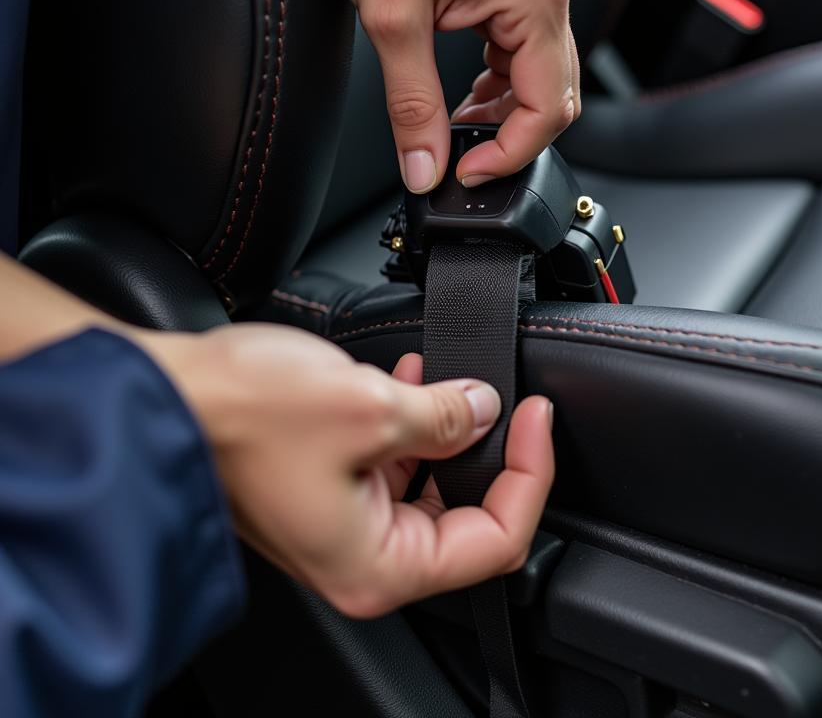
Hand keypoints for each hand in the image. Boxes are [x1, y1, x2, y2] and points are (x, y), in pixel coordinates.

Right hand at [139, 324, 553, 617]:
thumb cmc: (241, 417)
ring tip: (453, 377)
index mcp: (378, 567)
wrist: (164, 395)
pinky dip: (412, 423)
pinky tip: (411, 376)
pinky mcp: (326, 488)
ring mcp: (342, 523)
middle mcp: (362, 558)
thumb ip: (442, 415)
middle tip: (509, 400)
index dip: (530, 475)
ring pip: (432, 485)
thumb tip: (481, 410)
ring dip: (450, 429)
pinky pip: (392, 464)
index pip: (496, 540)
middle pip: (468, 516)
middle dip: (492, 452)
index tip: (537, 418)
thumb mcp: (369, 408)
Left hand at [321, 0, 580, 192]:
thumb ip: (412, 105)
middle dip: (509, 136)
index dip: (509, 154)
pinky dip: (499, 79)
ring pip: (541, 73)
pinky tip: (465, 91)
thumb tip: (424, 167)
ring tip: (453, 124)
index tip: (465, 174)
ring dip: (503, 109)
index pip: (549, 107)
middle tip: (458, 157)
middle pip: (555, 94)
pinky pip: (525, 46)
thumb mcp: (392, 19)